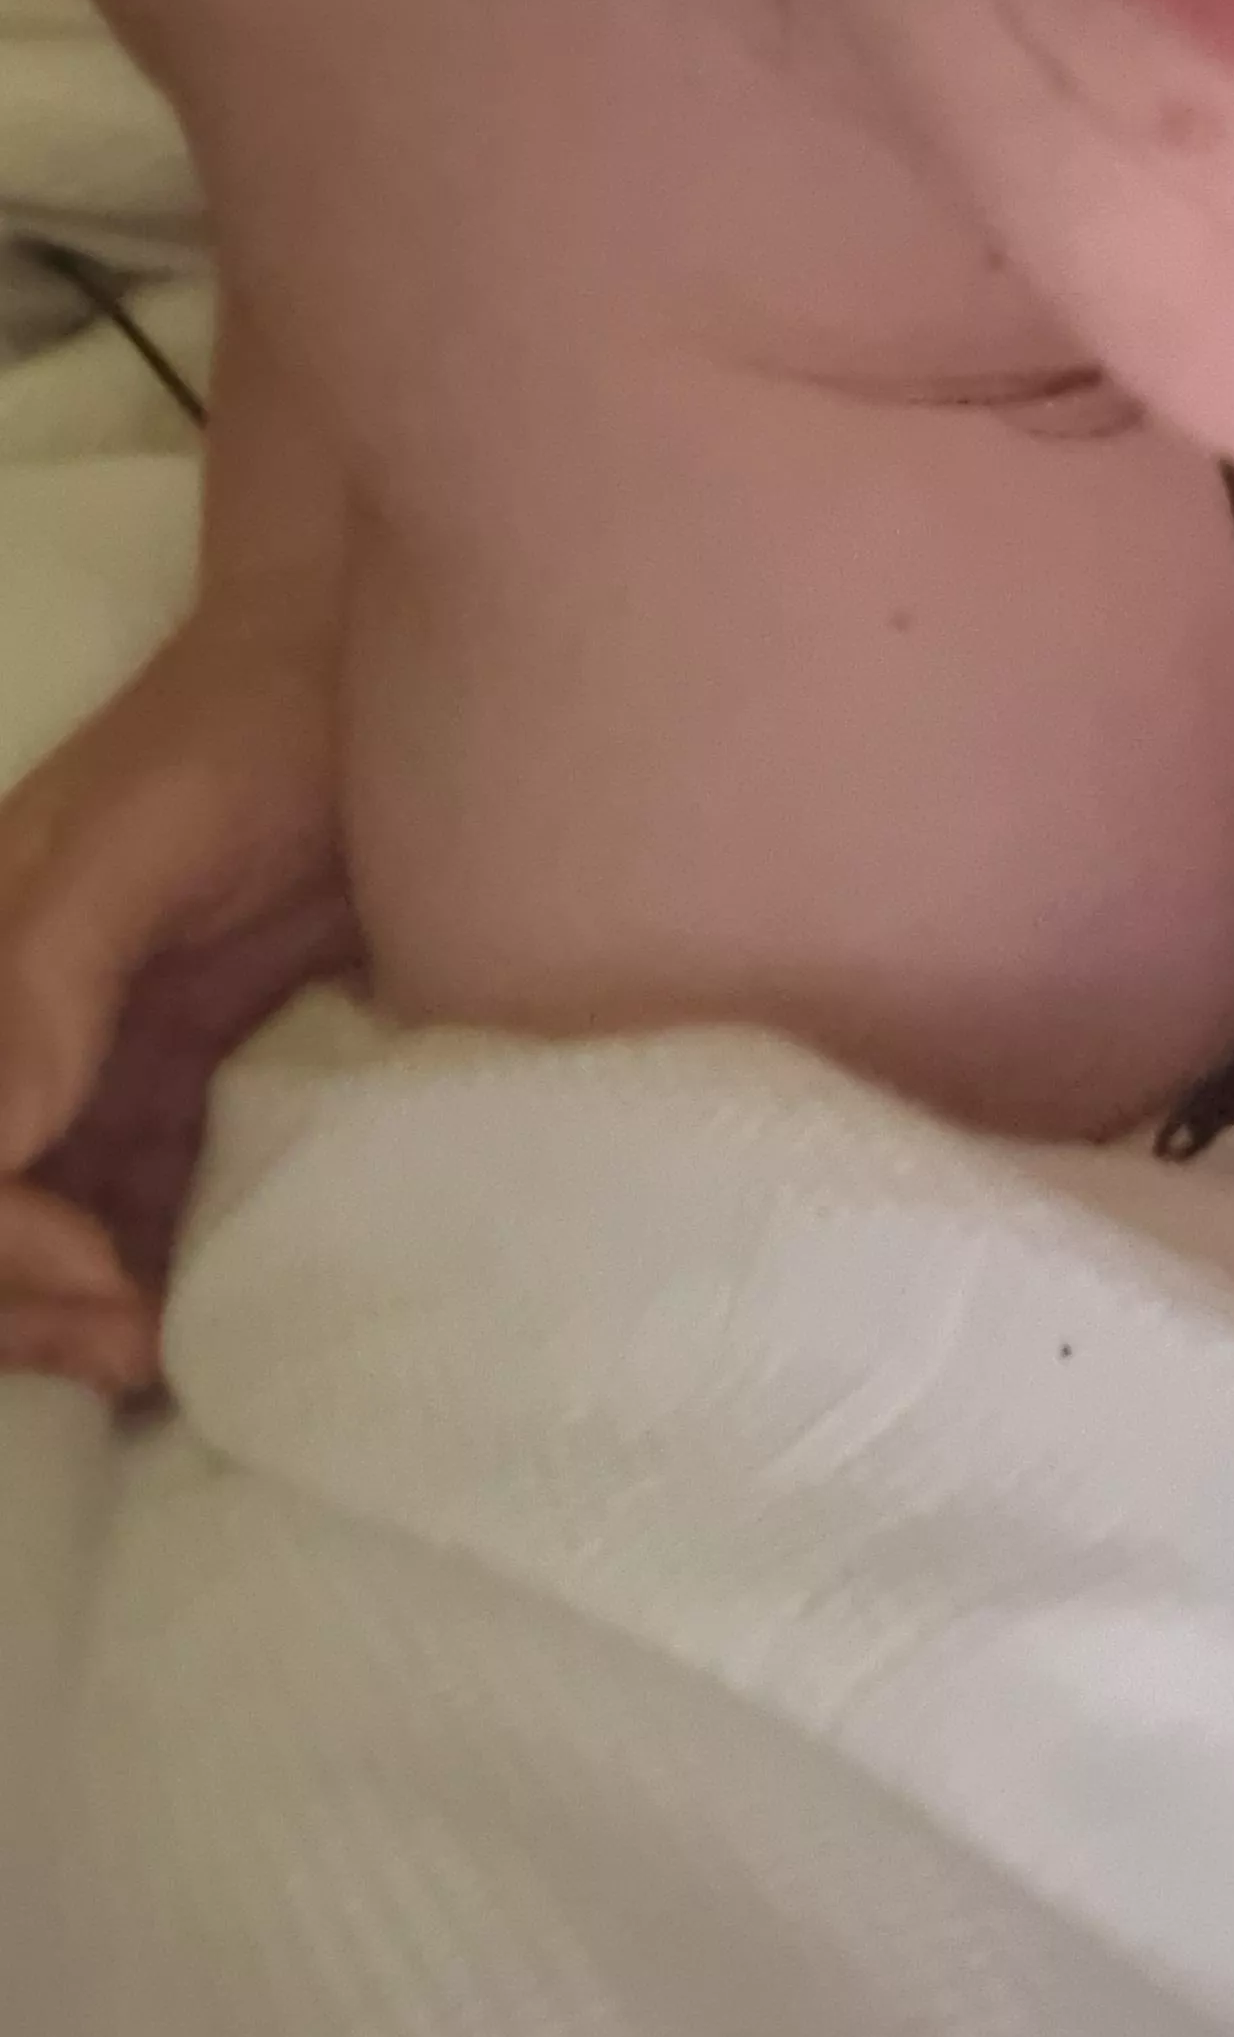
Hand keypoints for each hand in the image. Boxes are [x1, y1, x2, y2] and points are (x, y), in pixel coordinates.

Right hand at [0, 616, 357, 1394]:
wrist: (392, 679)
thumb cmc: (250, 730)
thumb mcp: (140, 839)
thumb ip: (43, 979)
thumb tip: (1, 1142)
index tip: (102, 1279)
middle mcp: (22, 1030)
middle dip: (24, 1303)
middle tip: (135, 1351)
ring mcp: (102, 1056)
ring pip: (51, 1225)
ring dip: (78, 1310)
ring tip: (165, 1357)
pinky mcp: (188, 1074)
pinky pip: (144, 1197)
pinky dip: (155, 1268)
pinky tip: (206, 1314)